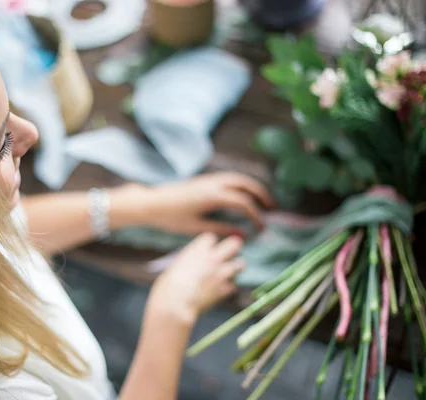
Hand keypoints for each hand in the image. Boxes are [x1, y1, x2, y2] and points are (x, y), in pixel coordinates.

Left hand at [142, 172, 273, 237]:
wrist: (152, 202)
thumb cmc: (171, 218)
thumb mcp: (197, 227)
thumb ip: (221, 229)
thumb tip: (241, 235)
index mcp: (213, 196)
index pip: (243, 203)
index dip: (256, 215)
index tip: (261, 228)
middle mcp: (214, 183)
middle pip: (246, 184)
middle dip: (262, 195)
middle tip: (273, 208)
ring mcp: (209, 179)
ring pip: (239, 178)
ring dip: (253, 187)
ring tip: (263, 200)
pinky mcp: (205, 179)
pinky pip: (230, 178)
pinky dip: (242, 184)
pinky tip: (245, 196)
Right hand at [148, 233, 244, 322]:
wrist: (175, 304)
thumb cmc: (168, 286)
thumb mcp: (176, 266)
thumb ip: (190, 261)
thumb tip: (195, 264)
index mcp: (198, 250)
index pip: (211, 237)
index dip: (210, 243)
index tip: (207, 249)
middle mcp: (213, 258)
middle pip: (234, 244)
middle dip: (233, 248)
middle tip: (230, 254)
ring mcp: (221, 273)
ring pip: (240, 264)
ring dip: (235, 268)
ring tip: (228, 273)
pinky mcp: (225, 289)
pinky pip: (234, 285)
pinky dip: (228, 288)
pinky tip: (221, 291)